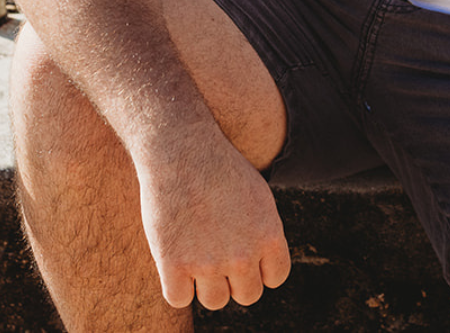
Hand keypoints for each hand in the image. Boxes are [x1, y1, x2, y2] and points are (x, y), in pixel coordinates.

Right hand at [137, 126, 290, 309]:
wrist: (181, 148)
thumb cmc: (218, 166)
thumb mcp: (257, 194)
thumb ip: (263, 232)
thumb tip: (263, 265)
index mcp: (269, 234)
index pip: (275, 277)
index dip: (259, 268)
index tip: (245, 253)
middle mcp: (243, 254)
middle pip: (247, 295)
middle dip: (234, 279)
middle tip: (217, 253)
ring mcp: (208, 262)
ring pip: (214, 300)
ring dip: (205, 284)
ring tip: (195, 253)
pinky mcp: (174, 264)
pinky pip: (178, 298)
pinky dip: (175, 285)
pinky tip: (174, 259)